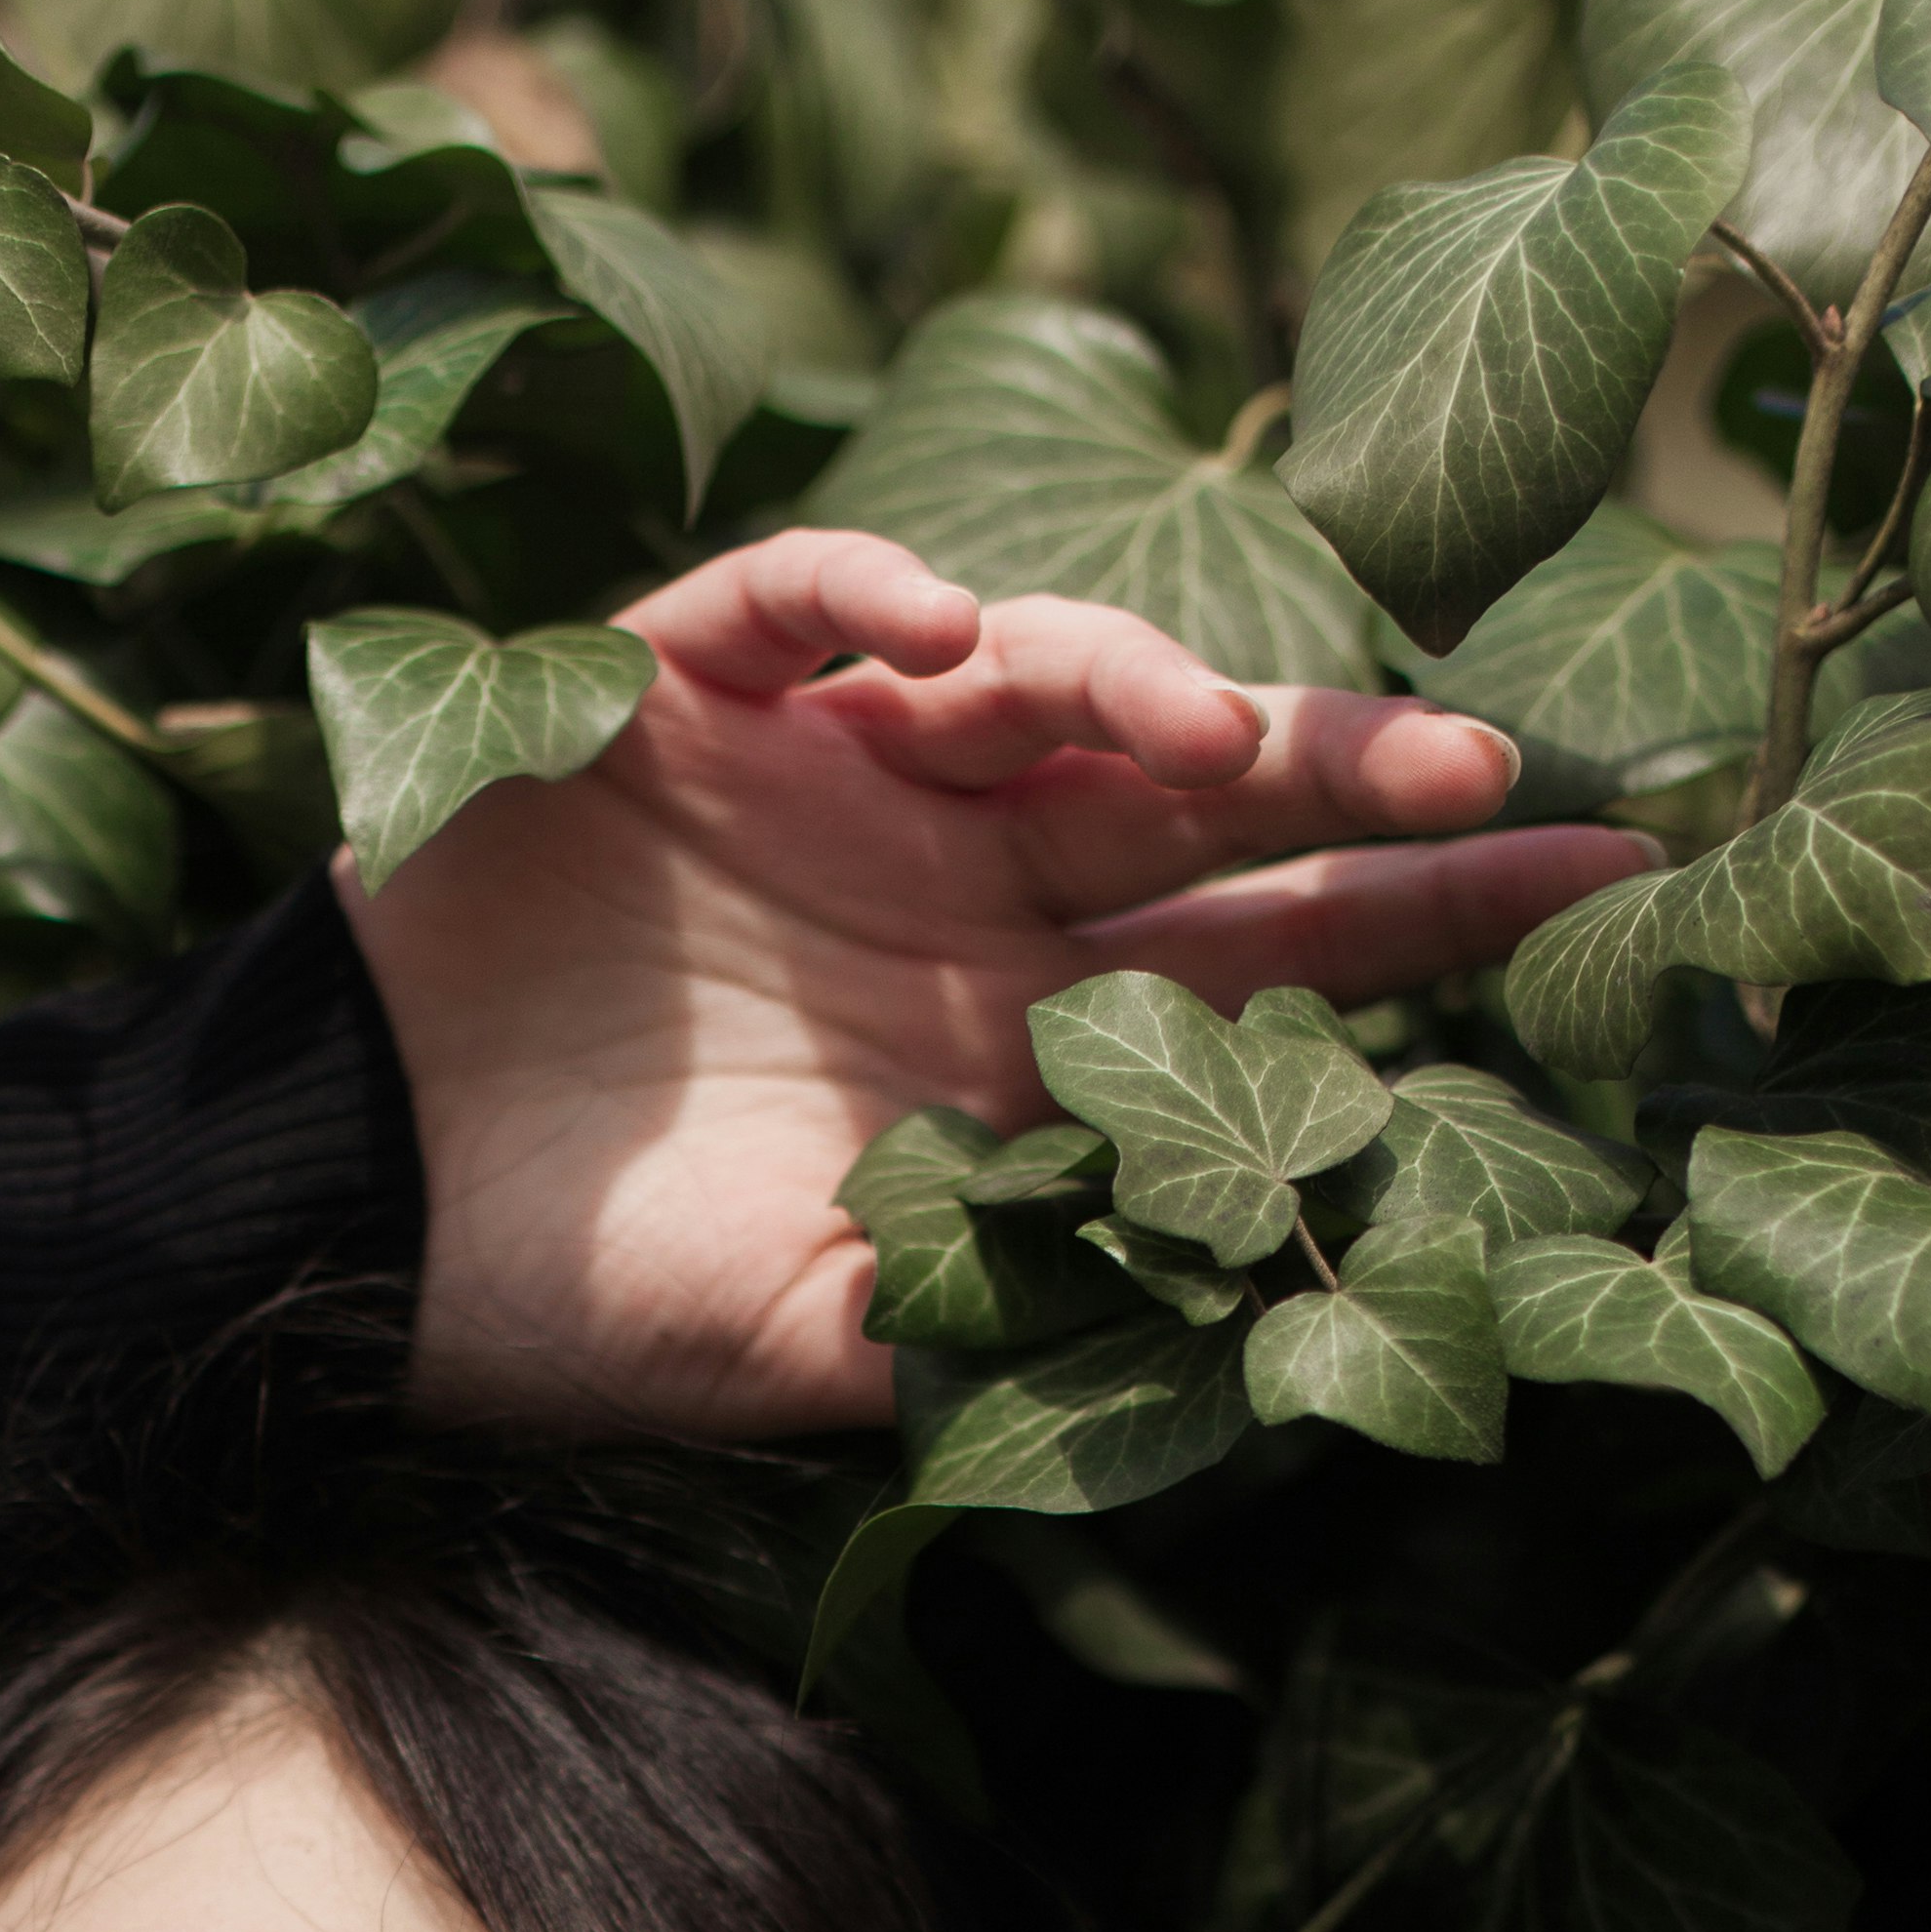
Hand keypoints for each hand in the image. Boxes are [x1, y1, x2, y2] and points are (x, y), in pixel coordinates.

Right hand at [340, 523, 1658, 1438]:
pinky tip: (938, 629)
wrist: (343, 1229)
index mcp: (1001, 1037)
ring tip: (1190, 725)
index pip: (1250, 952)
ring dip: (1126, 673)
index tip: (1587, 893)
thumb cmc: (575, 1307)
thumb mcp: (827, 1347)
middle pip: (1188, 790)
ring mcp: (817, 776)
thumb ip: (1019, 1302)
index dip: (1418, 913)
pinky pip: (797, 596)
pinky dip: (869, 584)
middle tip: (1467, 771)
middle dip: (1338, 768)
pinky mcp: (675, 701)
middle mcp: (941, 887)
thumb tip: (1255, 1311)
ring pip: (1024, 670)